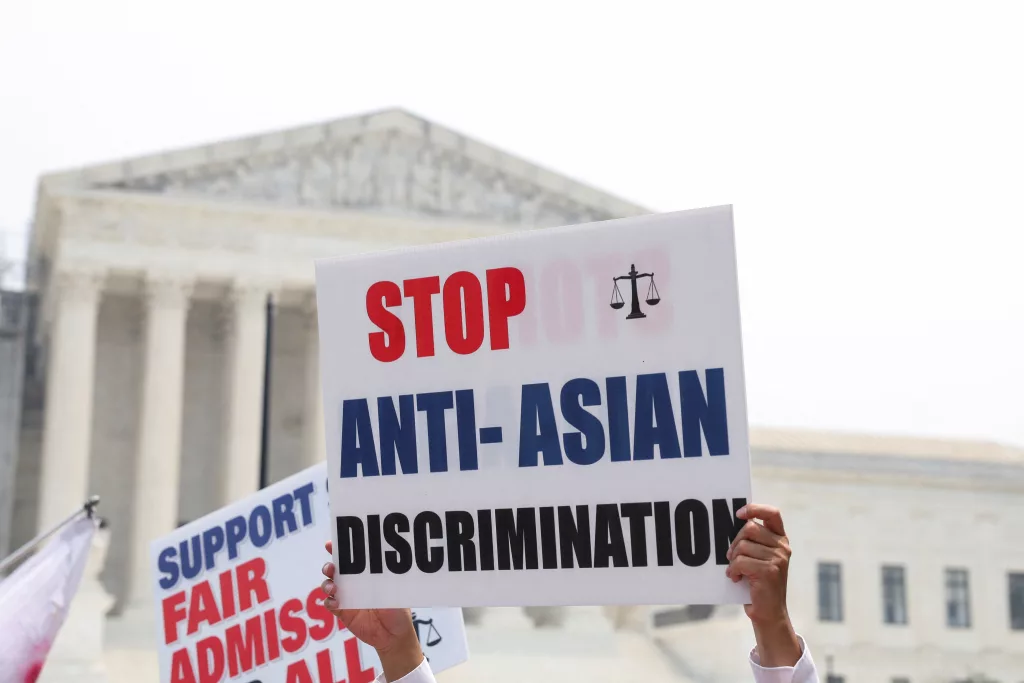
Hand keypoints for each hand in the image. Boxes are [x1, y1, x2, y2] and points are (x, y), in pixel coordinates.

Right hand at [321, 541, 422, 679]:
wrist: (395, 635)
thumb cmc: (399, 610)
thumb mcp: (396, 594)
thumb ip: (388, 584)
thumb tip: (385, 569)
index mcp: (366, 575)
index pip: (351, 558)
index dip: (339, 549)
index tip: (330, 544)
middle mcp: (354, 583)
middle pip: (335, 570)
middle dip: (330, 566)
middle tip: (331, 567)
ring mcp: (347, 597)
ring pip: (329, 585)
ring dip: (327, 583)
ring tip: (332, 586)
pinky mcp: (343, 613)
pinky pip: (331, 605)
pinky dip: (330, 602)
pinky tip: (335, 602)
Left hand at [725, 504, 801, 666]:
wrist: (769, 613)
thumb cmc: (758, 583)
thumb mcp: (760, 558)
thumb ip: (754, 541)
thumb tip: (735, 525)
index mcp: (781, 540)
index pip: (772, 513)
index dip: (755, 509)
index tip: (739, 514)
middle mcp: (783, 547)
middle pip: (749, 528)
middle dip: (735, 542)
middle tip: (732, 557)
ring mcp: (778, 559)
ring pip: (742, 546)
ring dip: (733, 560)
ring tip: (736, 571)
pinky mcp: (769, 571)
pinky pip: (740, 561)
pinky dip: (732, 570)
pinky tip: (735, 579)